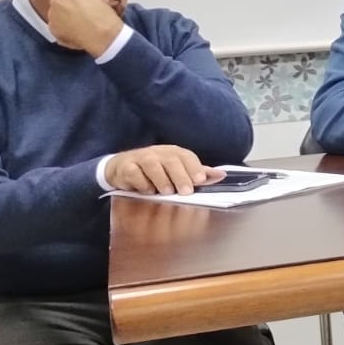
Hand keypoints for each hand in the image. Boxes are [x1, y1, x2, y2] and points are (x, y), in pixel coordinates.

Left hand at [47, 0, 124, 56]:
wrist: (103, 38)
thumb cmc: (105, 19)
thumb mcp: (103, 1)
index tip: (87, 5)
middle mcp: (57, 0)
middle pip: (62, 2)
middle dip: (71, 7)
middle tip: (83, 16)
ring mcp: (52, 15)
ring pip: (58, 15)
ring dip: (66, 19)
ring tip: (80, 26)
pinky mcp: (52, 29)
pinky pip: (57, 27)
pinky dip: (64, 30)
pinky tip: (76, 33)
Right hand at [104, 145, 220, 194]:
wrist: (122, 168)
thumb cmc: (156, 170)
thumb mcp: (178, 170)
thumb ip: (198, 173)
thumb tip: (221, 175)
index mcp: (174, 152)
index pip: (187, 157)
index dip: (194, 168)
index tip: (200, 180)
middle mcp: (158, 152)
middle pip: (171, 161)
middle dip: (180, 176)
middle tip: (186, 191)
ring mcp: (141, 158)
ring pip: (152, 165)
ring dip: (161, 180)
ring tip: (167, 191)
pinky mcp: (126, 166)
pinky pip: (134, 173)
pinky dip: (142, 183)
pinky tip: (147, 191)